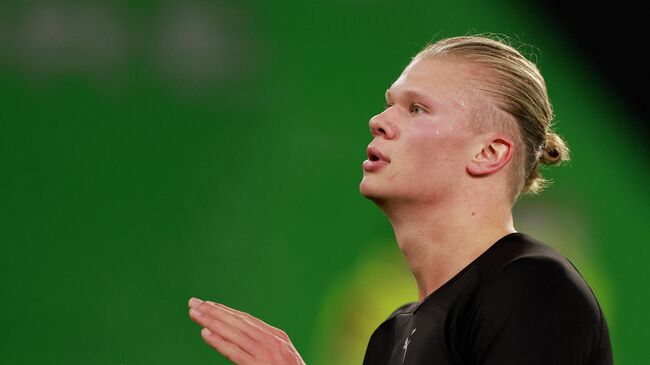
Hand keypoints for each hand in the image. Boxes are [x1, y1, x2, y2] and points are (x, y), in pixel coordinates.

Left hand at [188, 297, 305, 364]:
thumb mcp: (281, 355)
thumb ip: (264, 344)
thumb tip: (241, 335)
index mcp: (277, 336)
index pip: (246, 319)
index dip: (225, 311)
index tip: (207, 304)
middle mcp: (272, 341)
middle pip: (237, 322)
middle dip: (214, 311)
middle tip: (194, 303)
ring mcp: (266, 354)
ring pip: (233, 333)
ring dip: (211, 321)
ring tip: (194, 313)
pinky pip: (235, 352)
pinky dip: (219, 342)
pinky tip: (205, 333)